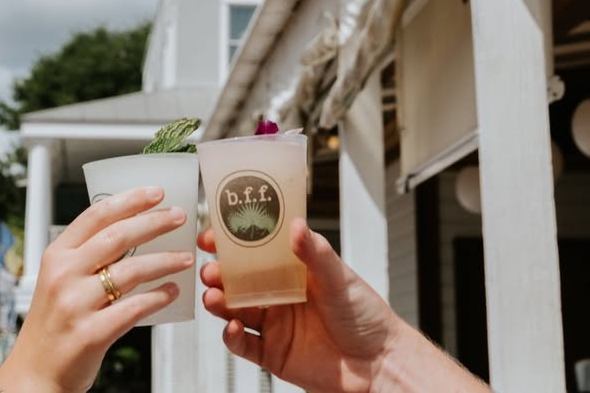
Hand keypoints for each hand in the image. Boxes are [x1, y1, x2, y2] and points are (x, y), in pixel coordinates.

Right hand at [0, 185, 193, 392]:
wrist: (34, 375)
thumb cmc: (52, 325)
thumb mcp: (58, 280)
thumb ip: (86, 256)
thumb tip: (133, 231)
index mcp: (56, 254)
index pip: (96, 215)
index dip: (129, 200)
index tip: (156, 192)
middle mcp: (64, 274)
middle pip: (118, 236)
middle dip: (154, 222)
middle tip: (179, 216)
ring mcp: (76, 304)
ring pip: (131, 270)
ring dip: (164, 261)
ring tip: (185, 258)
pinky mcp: (91, 333)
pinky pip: (134, 308)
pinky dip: (157, 298)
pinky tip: (171, 292)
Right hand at [200, 221, 488, 392]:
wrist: (378, 365)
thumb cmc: (365, 316)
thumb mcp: (340, 277)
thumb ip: (315, 253)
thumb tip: (296, 225)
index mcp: (291, 270)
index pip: (254, 251)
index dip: (232, 242)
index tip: (213, 236)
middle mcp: (278, 295)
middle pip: (238, 281)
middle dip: (220, 273)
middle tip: (210, 269)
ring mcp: (274, 324)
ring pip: (235, 310)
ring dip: (220, 302)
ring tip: (214, 297)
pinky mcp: (272, 354)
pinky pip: (243, 345)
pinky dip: (231, 337)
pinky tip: (231, 328)